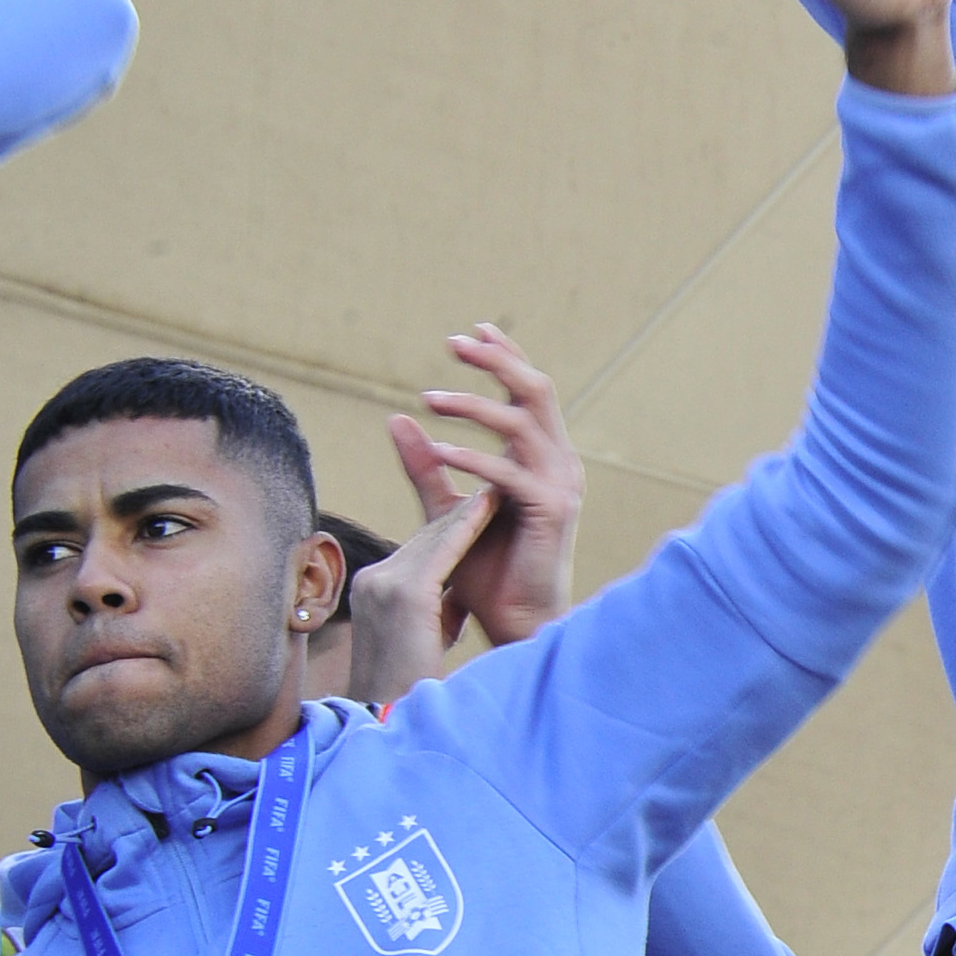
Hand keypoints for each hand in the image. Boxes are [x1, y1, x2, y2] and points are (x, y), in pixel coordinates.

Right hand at [345, 480, 494, 703]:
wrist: (387, 720)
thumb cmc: (408, 695)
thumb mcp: (414, 644)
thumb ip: (428, 619)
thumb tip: (451, 611)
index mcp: (372, 592)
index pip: (417, 552)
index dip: (450, 533)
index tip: (479, 516)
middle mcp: (372, 580)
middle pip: (425, 538)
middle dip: (460, 517)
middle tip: (493, 491)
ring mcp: (384, 583)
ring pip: (435, 537)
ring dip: (468, 513)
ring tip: (497, 490)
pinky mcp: (405, 593)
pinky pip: (444, 549)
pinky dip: (468, 525)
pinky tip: (490, 506)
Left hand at [383, 325, 585, 657]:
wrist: (514, 623)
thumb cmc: (485, 571)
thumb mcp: (447, 508)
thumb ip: (426, 465)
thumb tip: (395, 418)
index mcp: (543, 456)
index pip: (529, 391)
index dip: (504, 356)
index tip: (469, 331)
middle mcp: (559, 463)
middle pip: (536, 390)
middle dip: (496, 360)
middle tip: (453, 343)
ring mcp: (560, 485)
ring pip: (523, 422)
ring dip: (474, 405)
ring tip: (429, 398)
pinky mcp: (551, 512)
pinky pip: (509, 473)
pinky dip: (473, 458)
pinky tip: (438, 450)